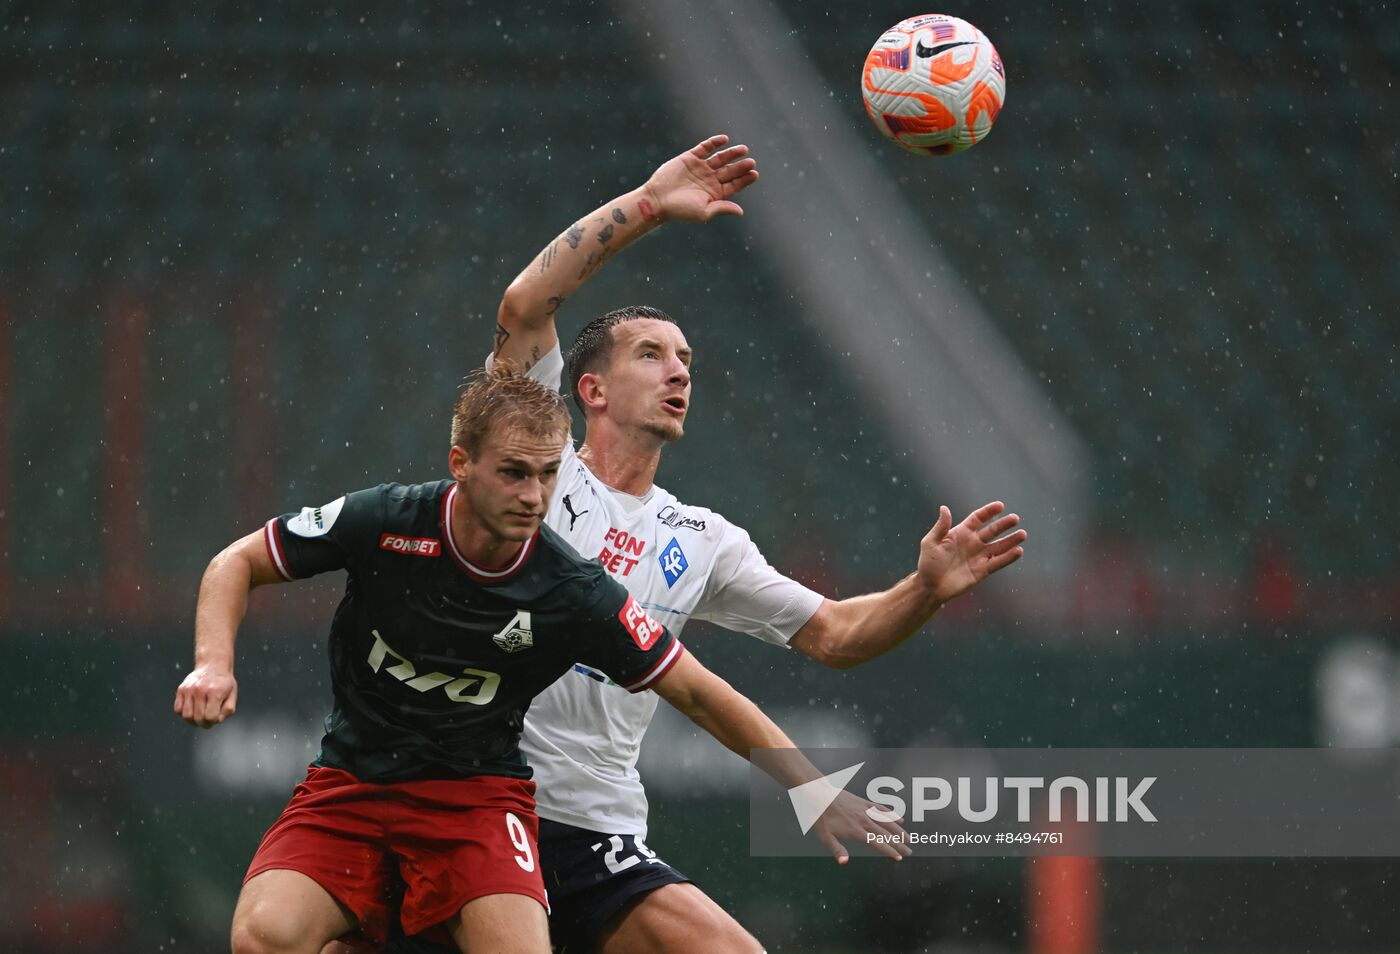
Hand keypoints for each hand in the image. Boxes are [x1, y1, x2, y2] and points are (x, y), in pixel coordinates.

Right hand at [173, 665, 238, 727]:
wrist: (213, 665)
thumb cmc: (223, 682)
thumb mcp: (232, 694)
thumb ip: (228, 710)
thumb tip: (217, 720)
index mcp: (215, 692)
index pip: (211, 717)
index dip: (213, 722)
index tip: (215, 719)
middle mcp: (200, 690)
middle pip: (198, 718)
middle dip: (204, 723)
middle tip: (207, 721)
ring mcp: (189, 690)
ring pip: (186, 716)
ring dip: (193, 721)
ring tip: (199, 716)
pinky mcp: (181, 689)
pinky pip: (178, 709)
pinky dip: (184, 713)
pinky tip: (192, 710)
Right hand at [640, 134, 759, 222]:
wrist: (657, 200)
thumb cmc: (680, 210)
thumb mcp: (703, 211)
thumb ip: (722, 208)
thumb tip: (740, 212)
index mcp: (715, 193)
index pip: (734, 184)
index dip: (744, 179)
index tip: (754, 174)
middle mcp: (710, 179)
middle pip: (730, 170)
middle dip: (740, 166)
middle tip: (751, 162)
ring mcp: (700, 167)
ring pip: (720, 158)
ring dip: (731, 153)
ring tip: (743, 149)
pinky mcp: (690, 157)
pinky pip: (705, 148)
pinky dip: (714, 143)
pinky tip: (724, 140)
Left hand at [812, 789, 911, 862]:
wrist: (818, 794)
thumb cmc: (821, 817)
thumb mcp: (825, 836)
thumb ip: (837, 849)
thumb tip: (844, 862)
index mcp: (857, 831)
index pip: (878, 844)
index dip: (890, 851)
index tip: (899, 857)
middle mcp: (864, 821)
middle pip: (886, 834)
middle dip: (899, 844)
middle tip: (910, 851)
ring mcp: (866, 810)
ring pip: (887, 822)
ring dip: (899, 830)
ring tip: (909, 838)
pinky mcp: (864, 802)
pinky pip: (881, 809)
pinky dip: (891, 814)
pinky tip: (899, 818)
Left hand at [918, 501, 1026, 603]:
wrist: (930, 587)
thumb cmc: (928, 563)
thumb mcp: (931, 542)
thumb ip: (941, 527)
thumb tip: (944, 508)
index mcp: (961, 533)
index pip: (978, 519)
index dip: (988, 512)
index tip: (1000, 506)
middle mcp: (972, 543)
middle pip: (992, 531)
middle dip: (1003, 524)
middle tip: (1015, 519)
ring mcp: (979, 556)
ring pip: (999, 546)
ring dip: (1011, 540)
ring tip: (1023, 534)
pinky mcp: (983, 570)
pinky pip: (998, 562)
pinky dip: (1008, 557)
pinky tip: (1018, 551)